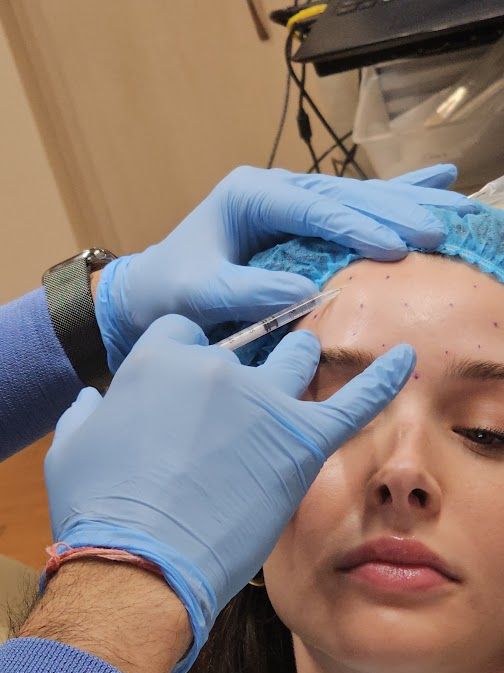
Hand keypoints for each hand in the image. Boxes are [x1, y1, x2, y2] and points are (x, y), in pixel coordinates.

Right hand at [45, 315, 413, 672]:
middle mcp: (216, 369)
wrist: (144, 566)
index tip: (188, 394)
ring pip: (297, 360)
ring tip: (303, 375)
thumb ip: (84, 414)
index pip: (185, 336)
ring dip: (299, 366)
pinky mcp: (300, 441)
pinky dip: (383, 379)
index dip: (187, 363)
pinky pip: (354, 401)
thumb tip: (92, 401)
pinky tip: (406, 358)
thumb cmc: (101, 513)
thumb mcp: (72, 451)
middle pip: (245, 346)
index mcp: (160, 360)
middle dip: (244, 366)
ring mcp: (263, 402)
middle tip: (241, 401)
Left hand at [94, 163, 473, 370]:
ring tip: (451, 209)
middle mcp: (274, 189)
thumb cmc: (172, 290)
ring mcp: (290, 201)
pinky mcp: (301, 220)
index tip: (393, 247)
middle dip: (391, 212)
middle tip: (435, 231)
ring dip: (404, 205)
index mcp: (249, 195)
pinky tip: (436, 183)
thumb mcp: (201, 293)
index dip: (355, 227)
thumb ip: (247, 291)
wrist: (153, 290)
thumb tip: (307, 292)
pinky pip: (353, 207)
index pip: (312, 209)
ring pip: (356, 198)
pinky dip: (392, 200)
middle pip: (344, 195)